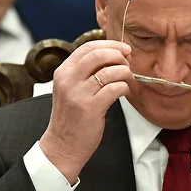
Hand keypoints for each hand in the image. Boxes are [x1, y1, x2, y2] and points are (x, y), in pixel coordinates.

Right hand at [39, 40, 133, 183]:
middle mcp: (68, 80)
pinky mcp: (90, 108)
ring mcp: (78, 94)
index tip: (123, 49)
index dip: (110, 44)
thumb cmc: (71, 117)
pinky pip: (115, 88)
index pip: (88, 46)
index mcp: (63, 72)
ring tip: (127, 80)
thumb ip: (85, 72)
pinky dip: (124, 87)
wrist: (62, 146)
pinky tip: (124, 92)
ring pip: (110, 70)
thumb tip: (112, 54)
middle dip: (119, 55)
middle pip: (98, 54)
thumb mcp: (71, 88)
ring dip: (125, 72)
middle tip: (128, 62)